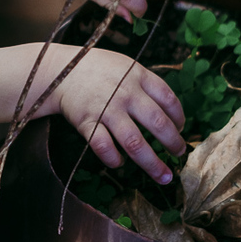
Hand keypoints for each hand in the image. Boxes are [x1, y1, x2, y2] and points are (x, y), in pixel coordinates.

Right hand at [55, 47, 185, 183]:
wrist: (59, 71)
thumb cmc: (97, 69)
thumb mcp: (125, 65)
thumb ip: (145, 83)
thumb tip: (170, 112)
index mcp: (137, 76)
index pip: (169, 99)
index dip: (179, 118)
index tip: (181, 129)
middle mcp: (125, 93)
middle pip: (158, 123)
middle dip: (174, 143)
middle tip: (179, 154)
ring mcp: (106, 109)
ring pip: (135, 143)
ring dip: (152, 163)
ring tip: (164, 176)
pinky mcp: (87, 122)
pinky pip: (104, 148)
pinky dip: (114, 160)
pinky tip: (120, 163)